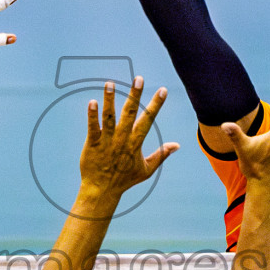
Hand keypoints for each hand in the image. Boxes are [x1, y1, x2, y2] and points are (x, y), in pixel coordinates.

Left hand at [77, 78, 178, 205]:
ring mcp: (107, 141)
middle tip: (138, 79)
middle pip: (129, 114)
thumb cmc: (124, 180)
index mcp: (136, 143)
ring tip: (110, 84)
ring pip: (109, 117)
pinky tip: (92, 102)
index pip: (148, 120)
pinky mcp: (93, 144)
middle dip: (134, 96)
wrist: (102, 190)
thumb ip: (162, 155)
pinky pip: (93, 127)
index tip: (162, 90)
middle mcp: (122, 139)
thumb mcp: (147, 169)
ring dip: (110, 100)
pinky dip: (92, 115)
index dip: (155, 105)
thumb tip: (177, 145)